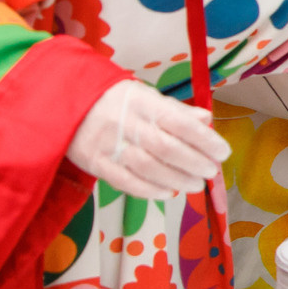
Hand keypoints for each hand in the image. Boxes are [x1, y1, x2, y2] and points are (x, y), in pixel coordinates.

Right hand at [67, 80, 229, 199]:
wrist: (65, 103)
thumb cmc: (114, 101)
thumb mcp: (145, 95)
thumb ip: (175, 110)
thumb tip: (206, 119)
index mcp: (143, 103)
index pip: (179, 122)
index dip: (204, 139)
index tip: (222, 151)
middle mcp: (127, 124)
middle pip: (167, 148)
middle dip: (195, 163)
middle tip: (211, 171)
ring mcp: (110, 145)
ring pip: (149, 168)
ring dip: (177, 180)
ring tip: (195, 184)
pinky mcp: (96, 163)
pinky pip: (126, 182)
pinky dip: (150, 190)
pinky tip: (168, 192)